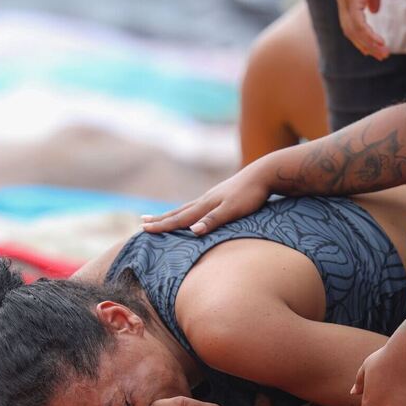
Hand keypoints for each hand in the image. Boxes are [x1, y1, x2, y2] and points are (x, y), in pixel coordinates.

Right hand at [141, 166, 270, 234]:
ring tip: (158, 217)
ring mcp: (211, 197)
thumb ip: (213, 221)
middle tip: (142, 223)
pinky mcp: (219, 197)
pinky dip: (185, 211)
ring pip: (185, 208)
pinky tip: (188, 212)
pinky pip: (195, 207)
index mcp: (205, 205)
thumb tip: (192, 231)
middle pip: (177, 212)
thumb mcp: (232, 210)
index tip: (143, 230)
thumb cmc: (250, 195)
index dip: (161, 225)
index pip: (179, 218)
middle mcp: (204, 200)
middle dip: (159, 219)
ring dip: (170, 214)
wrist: (264, 174)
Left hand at [336, 0, 387, 59]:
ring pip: (354, 31)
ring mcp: (345, 0)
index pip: (350, 25)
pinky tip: (380, 42)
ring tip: (383, 53)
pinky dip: (368, 35)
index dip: (360, 38)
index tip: (372, 48)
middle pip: (350, 32)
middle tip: (380, 56)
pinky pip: (359, 23)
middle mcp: (342, 1)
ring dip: (369, 44)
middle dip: (365, 46)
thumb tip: (374, 11)